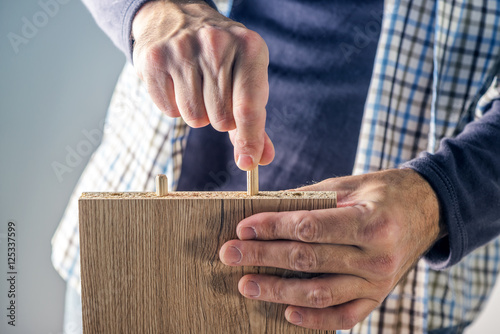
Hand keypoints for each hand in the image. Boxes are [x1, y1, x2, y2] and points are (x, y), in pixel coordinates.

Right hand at [132, 0, 273, 169]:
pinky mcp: (154, 59)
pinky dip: (174, 106)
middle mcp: (217, 44)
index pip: (249, 107)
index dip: (249, 140)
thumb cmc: (221, 57)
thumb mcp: (246, 77)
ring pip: (194, 118)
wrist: (177, 16)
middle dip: (219, 118)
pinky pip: (168, 110)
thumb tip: (262, 158)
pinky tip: (176, 81)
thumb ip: (255, 121)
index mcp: (250, 48)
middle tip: (215, 94)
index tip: (248, 163)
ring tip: (195, 85)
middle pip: (221, 119)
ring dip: (196, 113)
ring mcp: (182, 49)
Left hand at [219, 169, 443, 329]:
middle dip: (263, 257)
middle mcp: (376, 257)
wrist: (428, 210)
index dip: (272, 228)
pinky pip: (344, 317)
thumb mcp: (349, 185)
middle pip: (307, 260)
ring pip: (319, 293)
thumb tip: (264, 207)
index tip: (243, 228)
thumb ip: (309, 199)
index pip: (309, 227)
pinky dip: (314, 319)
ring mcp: (378, 283)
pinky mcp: (378, 298)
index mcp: (370, 221)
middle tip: (229, 255)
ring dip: (278, 291)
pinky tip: (286, 313)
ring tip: (246, 285)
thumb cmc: (383, 193)